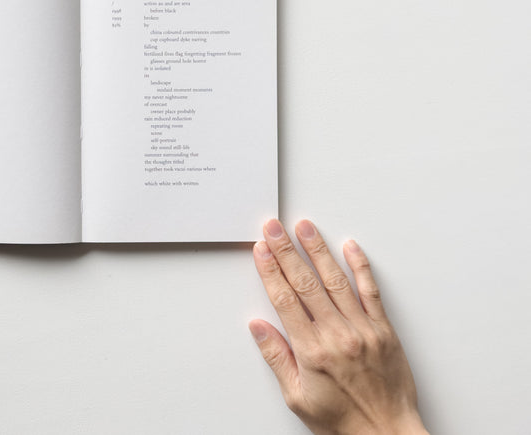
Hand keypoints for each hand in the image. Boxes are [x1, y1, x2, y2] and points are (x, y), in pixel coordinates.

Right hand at [249, 219, 426, 434]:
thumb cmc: (342, 421)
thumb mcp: (297, 397)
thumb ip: (277, 358)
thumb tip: (258, 327)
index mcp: (312, 351)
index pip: (285, 299)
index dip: (270, 270)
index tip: (261, 250)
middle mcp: (337, 334)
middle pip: (306, 282)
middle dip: (286, 250)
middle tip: (274, 227)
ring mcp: (363, 329)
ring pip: (336, 280)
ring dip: (318, 250)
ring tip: (305, 227)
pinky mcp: (383, 330)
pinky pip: (371, 291)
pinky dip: (360, 267)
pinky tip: (349, 247)